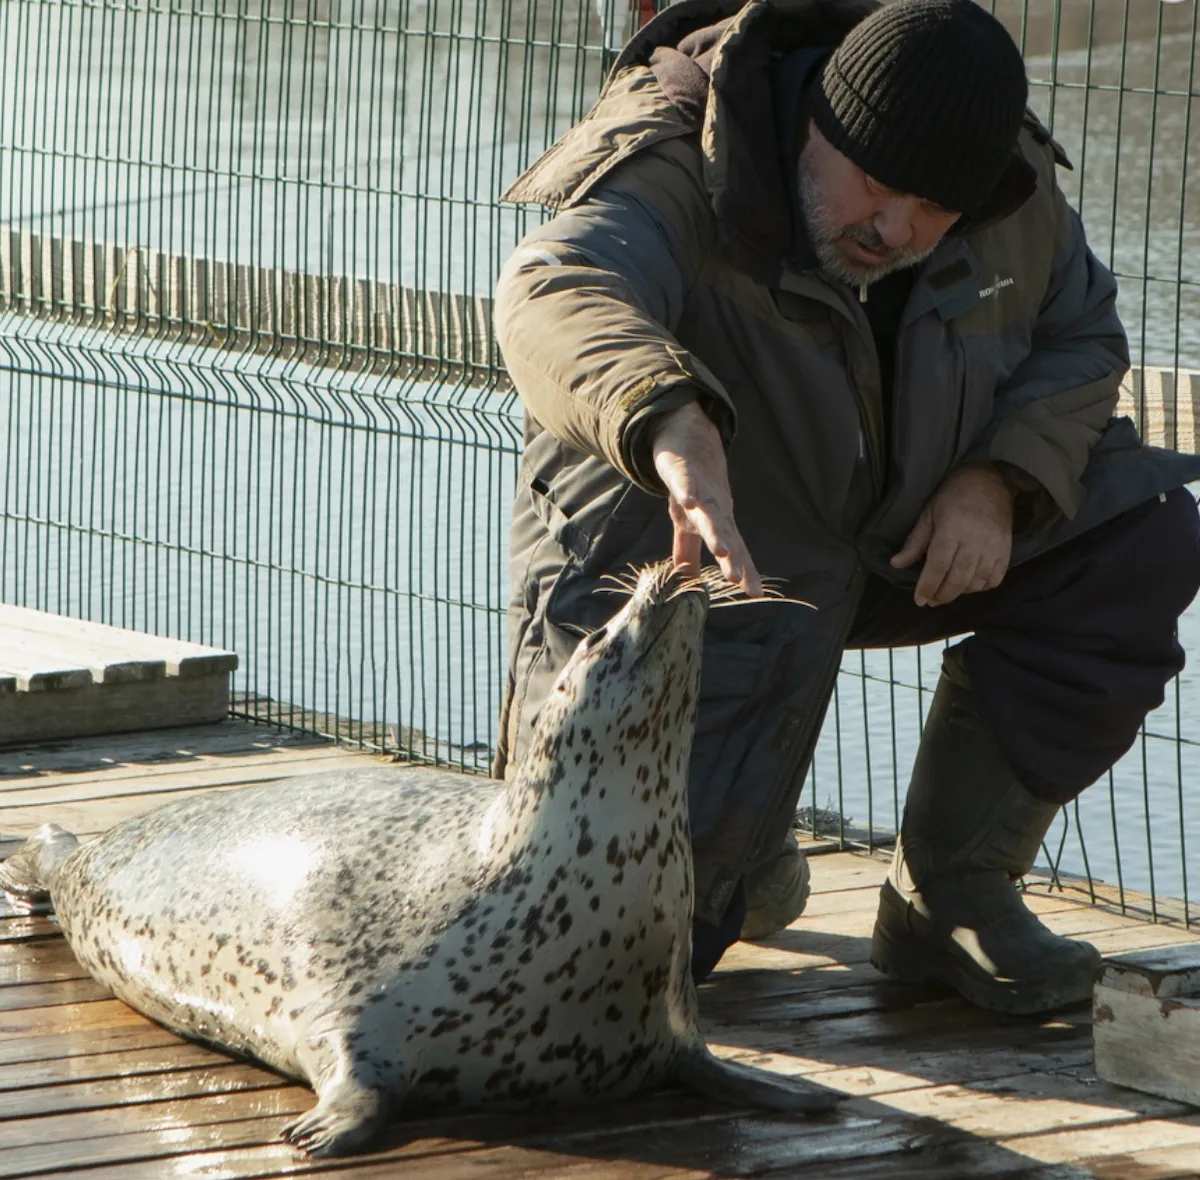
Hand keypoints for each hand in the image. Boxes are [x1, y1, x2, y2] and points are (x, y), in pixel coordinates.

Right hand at [651, 402, 762, 596]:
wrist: (688, 436)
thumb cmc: (693, 483)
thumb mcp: (688, 521)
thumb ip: (688, 551)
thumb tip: (686, 581)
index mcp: (718, 521)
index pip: (735, 550)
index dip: (744, 570)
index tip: (754, 593)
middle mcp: (714, 507)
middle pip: (725, 535)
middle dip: (733, 558)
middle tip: (738, 578)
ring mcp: (700, 488)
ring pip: (708, 512)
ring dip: (715, 532)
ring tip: (722, 551)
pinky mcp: (682, 471)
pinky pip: (685, 482)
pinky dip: (688, 491)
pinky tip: (689, 502)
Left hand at [891, 462, 1015, 606]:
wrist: (989, 481)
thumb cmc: (953, 496)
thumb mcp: (928, 515)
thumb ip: (915, 542)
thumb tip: (895, 564)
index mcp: (952, 531)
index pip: (938, 567)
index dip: (927, 586)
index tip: (919, 600)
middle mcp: (975, 542)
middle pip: (958, 579)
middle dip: (942, 595)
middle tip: (931, 600)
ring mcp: (994, 548)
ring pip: (976, 582)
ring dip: (960, 593)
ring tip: (947, 593)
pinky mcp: (1007, 551)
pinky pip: (995, 579)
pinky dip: (981, 587)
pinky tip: (969, 586)